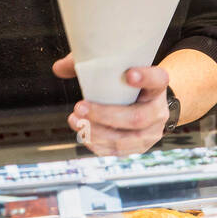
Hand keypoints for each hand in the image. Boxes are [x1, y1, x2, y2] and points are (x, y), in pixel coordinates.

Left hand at [54, 54, 170, 156]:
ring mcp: (151, 133)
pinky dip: (98, 144)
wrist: (146, 105)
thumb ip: (90, 65)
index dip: (145, 77)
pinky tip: (83, 134)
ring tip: (75, 121)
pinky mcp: (140, 147)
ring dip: (97, 133)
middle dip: (105, 115)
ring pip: (126, 139)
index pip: (158, 79)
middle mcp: (158, 111)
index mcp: (157, 87)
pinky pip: (119, 152)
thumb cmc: (127, 85)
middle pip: (137, 118)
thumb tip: (58, 68)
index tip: (129, 74)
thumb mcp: (117, 71)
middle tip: (80, 107)